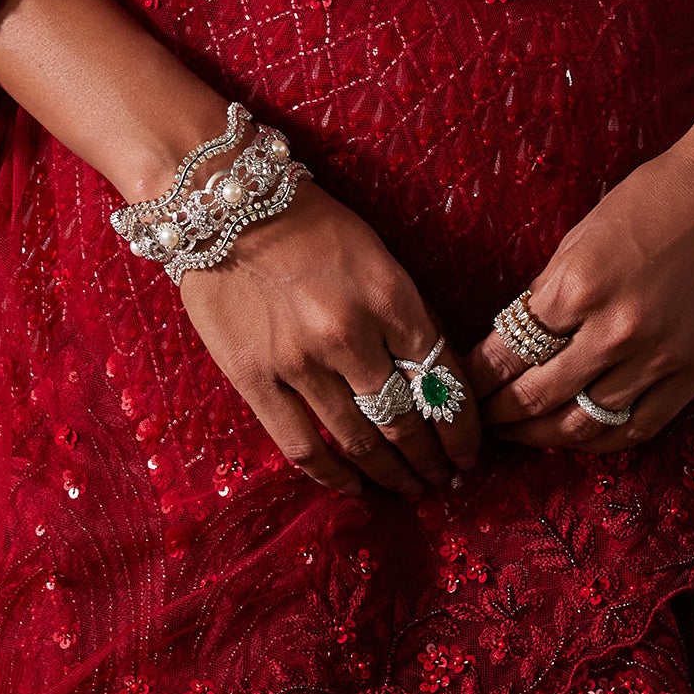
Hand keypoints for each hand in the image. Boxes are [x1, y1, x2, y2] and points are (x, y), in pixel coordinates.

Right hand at [176, 181, 481, 502]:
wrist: (223, 205)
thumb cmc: (309, 225)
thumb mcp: (377, 256)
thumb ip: (407, 316)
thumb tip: (438, 380)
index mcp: (390, 296)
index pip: (443, 379)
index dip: (462, 427)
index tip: (470, 451)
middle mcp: (350, 333)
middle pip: (407, 419)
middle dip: (433, 458)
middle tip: (444, 478)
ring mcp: (299, 361)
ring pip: (360, 441)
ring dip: (392, 474)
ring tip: (410, 488)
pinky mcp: (254, 380)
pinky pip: (302, 446)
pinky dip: (335, 476)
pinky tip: (355, 488)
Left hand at [464, 119, 693, 454]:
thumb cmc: (655, 198)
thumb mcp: (581, 236)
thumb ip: (548, 292)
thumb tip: (512, 342)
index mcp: (579, 285)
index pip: (508, 352)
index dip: (478, 377)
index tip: (463, 385)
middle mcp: (616, 329)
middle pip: (537, 396)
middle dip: (499, 414)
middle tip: (480, 420)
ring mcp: (660, 356)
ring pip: (584, 424)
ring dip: (542, 435)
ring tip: (521, 433)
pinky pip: (638, 427)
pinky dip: (601, 439)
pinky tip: (578, 435)